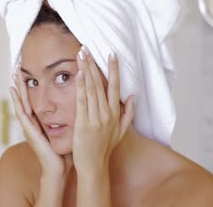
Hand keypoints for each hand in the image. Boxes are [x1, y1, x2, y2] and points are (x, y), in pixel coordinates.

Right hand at [9, 66, 72, 178]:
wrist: (58, 169)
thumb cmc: (64, 152)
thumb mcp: (67, 130)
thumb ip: (70, 118)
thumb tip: (82, 105)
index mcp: (42, 122)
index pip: (37, 99)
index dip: (33, 86)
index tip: (32, 71)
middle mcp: (33, 123)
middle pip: (27, 98)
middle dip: (22, 83)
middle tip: (17, 67)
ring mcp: (29, 127)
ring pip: (22, 103)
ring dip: (17, 89)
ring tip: (13, 75)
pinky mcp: (29, 132)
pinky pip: (22, 114)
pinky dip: (17, 102)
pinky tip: (14, 93)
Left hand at [72, 47, 134, 174]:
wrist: (94, 165)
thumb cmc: (105, 148)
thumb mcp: (121, 132)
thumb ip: (128, 113)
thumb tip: (133, 96)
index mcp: (115, 113)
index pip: (115, 87)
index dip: (113, 69)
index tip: (111, 54)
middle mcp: (106, 113)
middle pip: (100, 84)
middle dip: (93, 65)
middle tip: (88, 48)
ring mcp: (95, 118)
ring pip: (91, 89)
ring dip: (85, 70)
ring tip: (81, 55)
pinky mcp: (83, 123)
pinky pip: (82, 102)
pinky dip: (80, 87)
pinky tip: (78, 74)